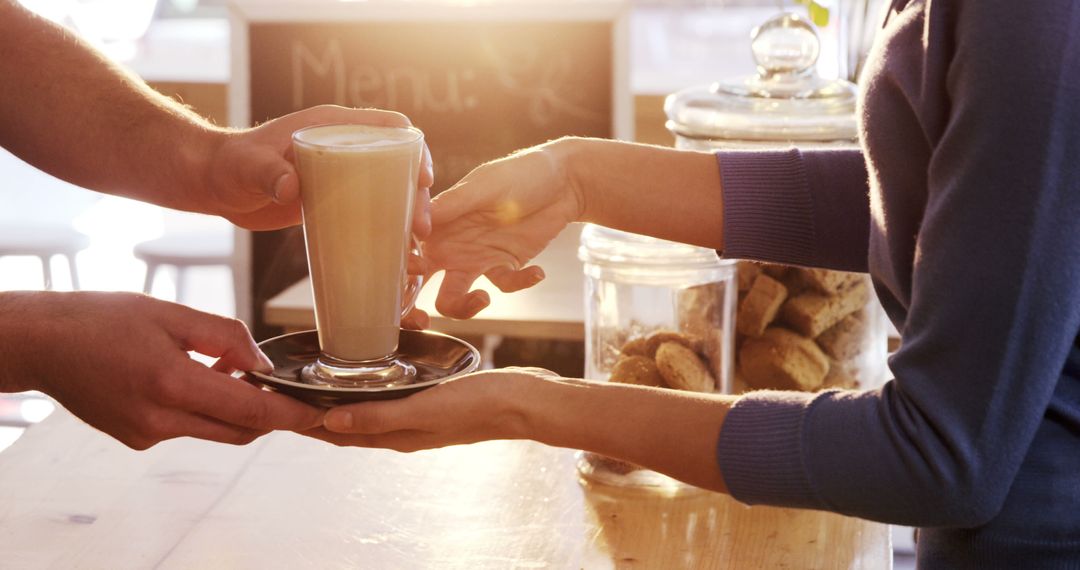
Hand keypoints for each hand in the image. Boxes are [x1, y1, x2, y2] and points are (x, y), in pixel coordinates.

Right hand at [0, 291, 324, 449]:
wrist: (42, 343)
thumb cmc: (103, 318)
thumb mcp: (172, 313)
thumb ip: (225, 336)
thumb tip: (263, 365)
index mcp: (171, 383)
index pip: (250, 412)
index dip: (289, 414)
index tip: (318, 412)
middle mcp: (159, 419)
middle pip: (239, 430)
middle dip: (269, 414)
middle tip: (286, 387)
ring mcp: (146, 435)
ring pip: (215, 430)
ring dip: (235, 408)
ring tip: (229, 368)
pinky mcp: (137, 439)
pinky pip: (188, 428)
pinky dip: (204, 408)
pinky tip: (194, 376)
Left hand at [202, 105, 434, 232]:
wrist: (215, 184)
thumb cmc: (230, 165)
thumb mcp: (249, 167)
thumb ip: (270, 173)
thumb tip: (292, 188)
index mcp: (334, 126)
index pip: (391, 127)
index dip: (415, 148)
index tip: (423, 178)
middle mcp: (346, 147)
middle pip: (400, 163)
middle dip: (419, 193)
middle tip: (421, 227)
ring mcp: (343, 174)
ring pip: (391, 189)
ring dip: (409, 213)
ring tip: (415, 243)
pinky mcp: (336, 199)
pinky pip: (372, 209)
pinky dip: (388, 228)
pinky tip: (397, 252)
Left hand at [302, 368, 555, 450]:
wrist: (526, 402)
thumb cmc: (480, 405)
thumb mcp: (424, 409)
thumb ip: (378, 417)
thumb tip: (329, 424)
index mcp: (398, 436)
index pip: (339, 434)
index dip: (307, 425)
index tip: (277, 411)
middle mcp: (405, 430)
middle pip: (349, 426)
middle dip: (317, 416)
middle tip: (287, 398)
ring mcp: (420, 418)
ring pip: (368, 414)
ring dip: (342, 405)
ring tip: (318, 390)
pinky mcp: (435, 403)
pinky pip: (391, 402)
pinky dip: (371, 395)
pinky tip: (373, 382)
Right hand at [422, 139, 581, 317]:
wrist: (563, 182)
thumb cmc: (519, 174)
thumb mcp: (485, 187)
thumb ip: (453, 204)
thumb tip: (417, 220)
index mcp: (438, 224)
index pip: (408, 250)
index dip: (403, 266)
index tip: (416, 270)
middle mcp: (451, 245)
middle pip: (420, 283)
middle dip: (411, 306)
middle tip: (420, 319)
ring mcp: (476, 259)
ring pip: (456, 298)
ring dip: (464, 307)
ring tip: (484, 297)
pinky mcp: (505, 267)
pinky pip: (504, 287)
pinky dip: (520, 283)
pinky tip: (538, 271)